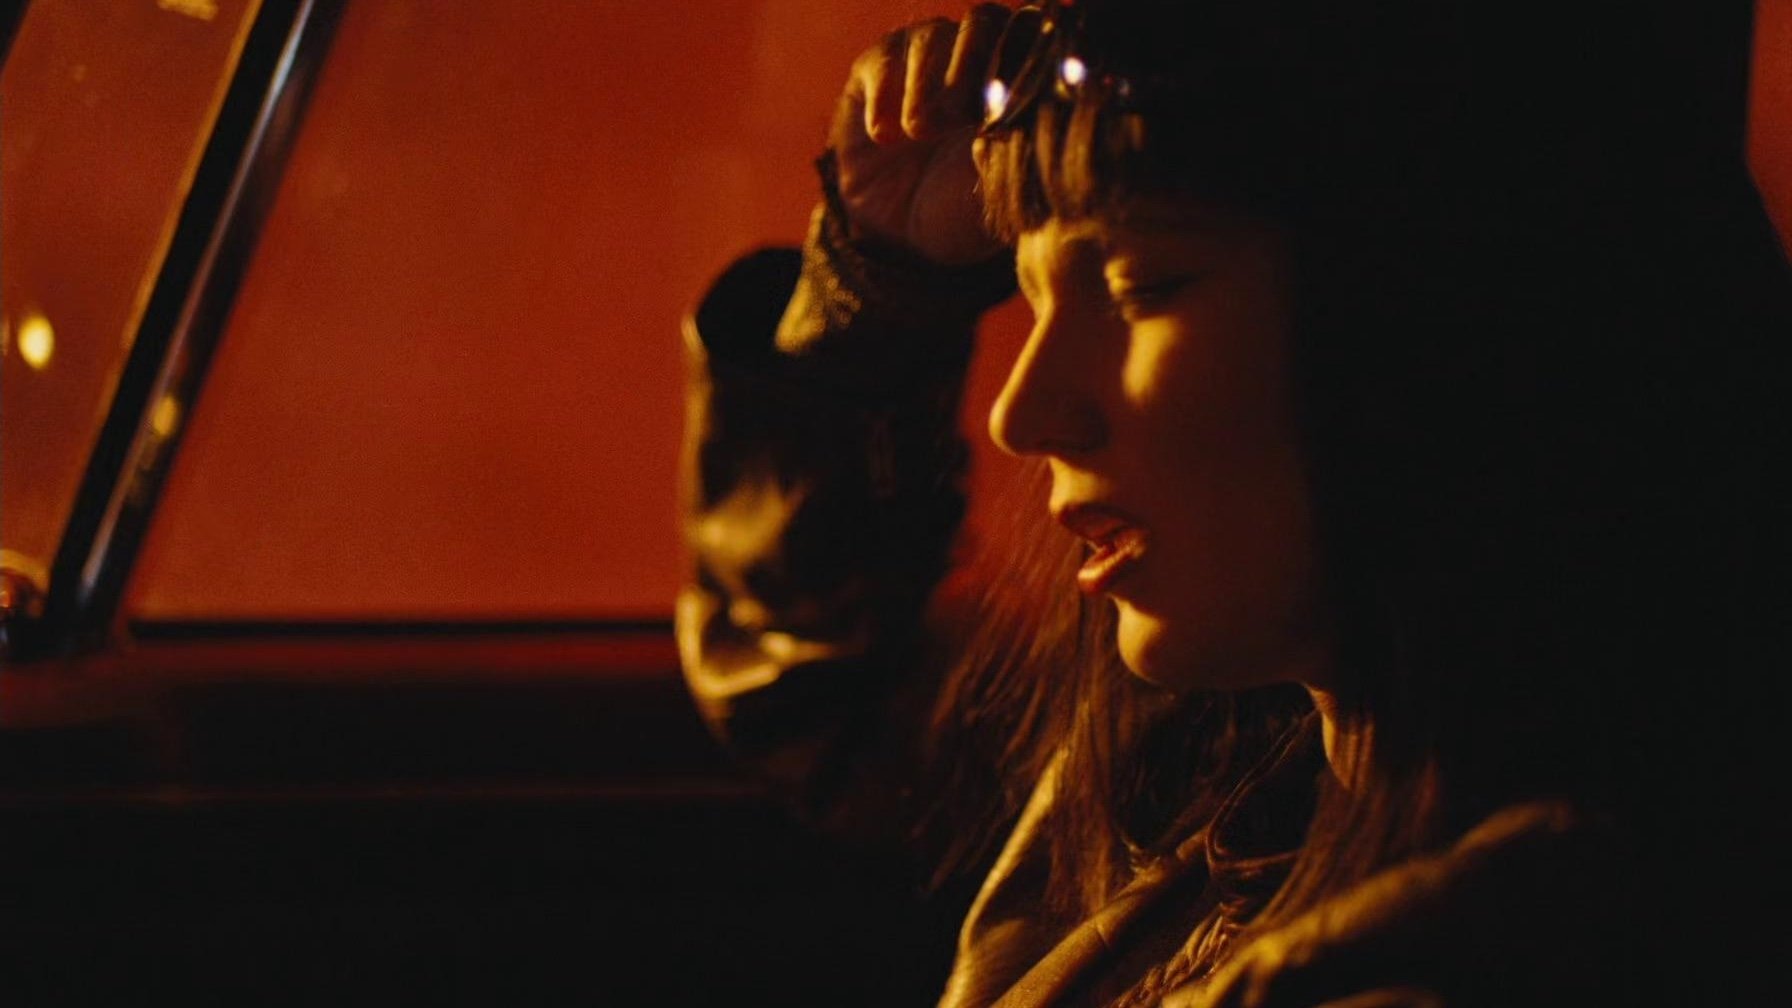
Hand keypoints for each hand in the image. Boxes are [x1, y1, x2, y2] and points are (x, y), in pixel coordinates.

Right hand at [830, 4, 1010, 265]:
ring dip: (927, 83)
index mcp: (1013, 79)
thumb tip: (1036, 122)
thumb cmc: (961, 209)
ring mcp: (922, 58)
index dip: (1021, 63)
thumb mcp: (997, 191)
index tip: (1006, 110)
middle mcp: (970, 56)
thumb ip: (1020, 153)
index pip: (1030, 40)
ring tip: (919, 132)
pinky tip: (884, 137)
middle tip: (962, 114)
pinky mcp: (874, 70)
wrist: (900, 233)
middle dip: (974, 63)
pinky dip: (884, 95)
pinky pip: (883, 60)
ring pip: (932, 35)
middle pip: (983, 21)